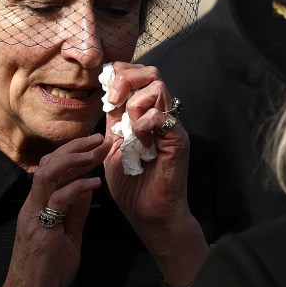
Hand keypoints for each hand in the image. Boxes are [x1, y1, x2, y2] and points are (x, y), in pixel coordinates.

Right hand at [0, 134, 108, 286]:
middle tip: (100, 138)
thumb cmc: (46, 273)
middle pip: (48, 164)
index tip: (96, 145)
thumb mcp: (68, 236)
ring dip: (73, 159)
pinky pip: (57, 199)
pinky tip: (93, 183)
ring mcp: (33, 216)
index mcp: (37, 205)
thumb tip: (87, 187)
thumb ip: (75, 212)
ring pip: (47, 174)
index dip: (74, 153)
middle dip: (75, 148)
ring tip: (95, 151)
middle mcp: (32, 205)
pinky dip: (76, 187)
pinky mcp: (39, 229)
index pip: (52, 169)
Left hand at [103, 63, 190, 224]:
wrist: (147, 214)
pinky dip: (144, 124)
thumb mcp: (113, 146)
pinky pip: (162, 116)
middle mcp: (162, 116)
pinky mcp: (178, 141)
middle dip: (126, 80)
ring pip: (158, 87)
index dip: (120, 74)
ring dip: (135, 104)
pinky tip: (140, 143)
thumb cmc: (132, 185)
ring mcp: (172, 127)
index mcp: (146, 114)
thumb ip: (113, 120)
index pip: (139, 74)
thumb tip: (107, 93)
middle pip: (152, 72)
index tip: (107, 93)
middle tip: (114, 102)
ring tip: (130, 129)